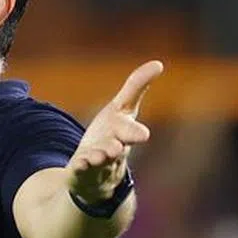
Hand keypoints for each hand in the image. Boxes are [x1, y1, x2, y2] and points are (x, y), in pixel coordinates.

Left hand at [68, 60, 163, 203]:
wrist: (99, 174)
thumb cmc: (112, 136)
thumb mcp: (121, 110)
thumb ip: (136, 88)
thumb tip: (158, 63)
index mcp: (122, 135)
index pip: (130, 132)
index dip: (134, 132)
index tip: (143, 134)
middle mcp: (112, 151)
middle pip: (116, 150)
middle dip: (116, 148)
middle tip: (116, 148)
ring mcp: (97, 165)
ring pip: (99, 163)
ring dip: (98, 159)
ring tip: (96, 157)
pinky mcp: (80, 174)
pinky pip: (81, 172)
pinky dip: (81, 168)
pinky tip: (79, 164)